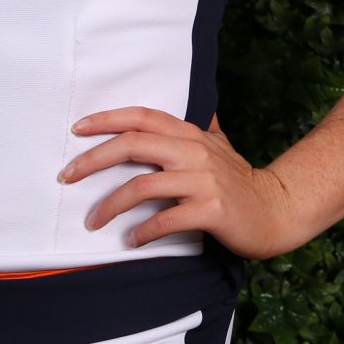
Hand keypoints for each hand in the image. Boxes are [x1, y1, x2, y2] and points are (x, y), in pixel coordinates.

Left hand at [59, 108, 303, 260]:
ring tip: (93, 220)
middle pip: (132, 145)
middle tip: (67, 176)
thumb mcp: (218, 145)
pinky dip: (143, 231)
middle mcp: (194, 151)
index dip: (107, 119)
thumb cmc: (240, 180)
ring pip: (143, 185)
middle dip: (93, 159)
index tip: (77, 129)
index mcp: (190, 134)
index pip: (142, 116)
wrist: (276, 210)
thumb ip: (199, 126)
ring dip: (111, 204)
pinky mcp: (212, 209)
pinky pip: (166, 219)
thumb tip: (193, 103)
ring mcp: (203, 180)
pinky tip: (130, 240)